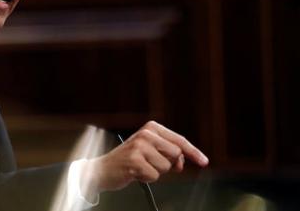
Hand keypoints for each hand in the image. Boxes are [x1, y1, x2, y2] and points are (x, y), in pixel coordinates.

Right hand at [81, 121, 208, 193]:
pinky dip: (147, 178)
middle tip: (153, 165)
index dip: (194, 152)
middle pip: (176, 154)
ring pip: (166, 166)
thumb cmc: (129, 160)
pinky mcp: (134, 160)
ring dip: (155, 171)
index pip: (179, 140)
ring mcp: (139, 146)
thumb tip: (183, 162)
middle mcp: (146, 133)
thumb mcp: (149, 150)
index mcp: (151, 127)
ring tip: (141, 167)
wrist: (103, 169)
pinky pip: (154, 176)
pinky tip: (135, 172)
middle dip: (169, 164)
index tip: (204, 161)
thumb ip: (167, 152)